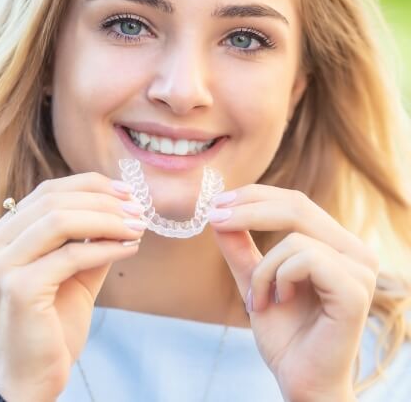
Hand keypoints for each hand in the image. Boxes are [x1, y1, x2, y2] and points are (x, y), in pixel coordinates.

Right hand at [0, 172, 145, 401]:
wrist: (32, 380)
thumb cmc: (52, 325)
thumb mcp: (74, 271)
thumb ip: (90, 238)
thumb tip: (124, 207)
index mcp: (0, 236)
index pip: (47, 192)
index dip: (90, 185)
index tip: (126, 191)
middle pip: (54, 200)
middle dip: (104, 201)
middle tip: (138, 210)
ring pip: (61, 220)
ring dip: (108, 220)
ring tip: (138, 227)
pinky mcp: (18, 289)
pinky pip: (72, 255)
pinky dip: (107, 247)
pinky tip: (130, 248)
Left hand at [207, 185, 377, 401]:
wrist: (300, 380)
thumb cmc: (285, 334)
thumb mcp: (254, 280)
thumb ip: (240, 248)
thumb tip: (219, 212)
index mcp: (336, 244)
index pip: (295, 202)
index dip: (255, 196)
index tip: (218, 202)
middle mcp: (354, 251)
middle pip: (297, 205)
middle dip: (248, 209)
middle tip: (216, 218)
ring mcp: (360, 269)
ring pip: (294, 237)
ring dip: (263, 269)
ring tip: (258, 299)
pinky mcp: (355, 290)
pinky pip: (306, 258)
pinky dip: (279, 278)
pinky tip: (280, 302)